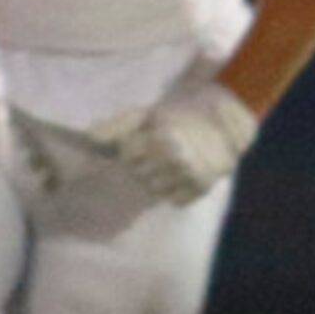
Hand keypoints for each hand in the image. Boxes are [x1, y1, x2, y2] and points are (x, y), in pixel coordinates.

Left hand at [97, 78, 258, 205]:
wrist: (226, 122)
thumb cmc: (181, 115)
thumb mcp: (148, 114)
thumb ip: (117, 125)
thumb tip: (88, 137)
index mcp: (159, 137)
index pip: (127, 156)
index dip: (131, 150)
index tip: (141, 143)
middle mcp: (174, 158)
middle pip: (139, 176)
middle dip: (143, 166)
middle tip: (156, 154)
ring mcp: (189, 175)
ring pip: (154, 191)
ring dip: (157, 180)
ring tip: (168, 165)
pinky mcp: (201, 188)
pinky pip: (175, 200)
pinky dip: (175, 191)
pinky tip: (181, 177)